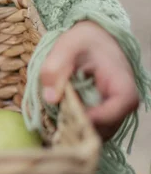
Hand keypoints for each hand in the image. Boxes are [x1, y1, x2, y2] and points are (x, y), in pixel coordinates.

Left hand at [40, 21, 139, 139]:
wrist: (92, 39)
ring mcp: (113, 113)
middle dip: (77, 129)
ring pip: (95, 134)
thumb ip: (55, 68)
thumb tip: (50, 98)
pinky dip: (73, 127)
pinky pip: (89, 129)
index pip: (112, 115)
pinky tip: (58, 119)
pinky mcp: (102, 116)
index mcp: (122, 87)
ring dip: (74, 130)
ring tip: (54, 120)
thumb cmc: (83, 41)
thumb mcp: (66, 46)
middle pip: (103, 131)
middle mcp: (122, 105)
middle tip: (53, 122)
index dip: (88, 120)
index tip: (65, 115)